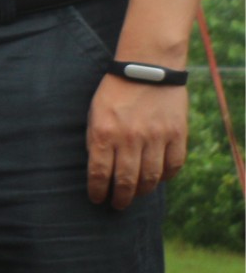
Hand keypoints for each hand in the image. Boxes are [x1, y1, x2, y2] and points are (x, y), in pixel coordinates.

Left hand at [87, 74, 187, 209]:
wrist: (147, 68)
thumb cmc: (115, 92)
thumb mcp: (94, 114)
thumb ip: (95, 141)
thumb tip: (98, 171)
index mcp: (104, 133)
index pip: (99, 174)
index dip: (97, 191)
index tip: (97, 199)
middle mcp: (130, 138)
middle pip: (126, 181)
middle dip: (120, 198)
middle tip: (117, 204)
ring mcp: (156, 137)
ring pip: (151, 177)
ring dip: (142, 191)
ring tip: (136, 194)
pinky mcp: (176, 133)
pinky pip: (174, 165)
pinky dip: (166, 176)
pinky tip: (158, 178)